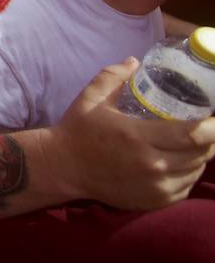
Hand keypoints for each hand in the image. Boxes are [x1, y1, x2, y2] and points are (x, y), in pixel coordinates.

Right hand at [50, 59, 214, 209]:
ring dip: (201, 155)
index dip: (214, 126)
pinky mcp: (154, 201)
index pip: (193, 135)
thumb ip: (114, 76)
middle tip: (208, 124)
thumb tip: (135, 62)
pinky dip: (189, 172)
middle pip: (201, 154)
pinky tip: (181, 160)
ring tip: (194, 140)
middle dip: (212, 138)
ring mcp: (155, 187)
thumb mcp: (91, 97)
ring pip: (196, 170)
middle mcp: (151, 166)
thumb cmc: (78, 130)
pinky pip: (185, 186)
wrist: (63, 168)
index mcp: (137, 137)